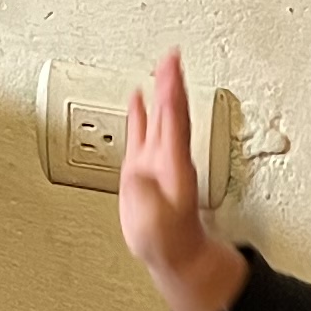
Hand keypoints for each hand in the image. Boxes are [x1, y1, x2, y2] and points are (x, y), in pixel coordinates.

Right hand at [118, 49, 228, 307]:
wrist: (172, 255)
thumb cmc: (169, 242)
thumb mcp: (157, 223)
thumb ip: (147, 197)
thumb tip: (138, 177)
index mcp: (174, 166)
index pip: (174, 120)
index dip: (172, 93)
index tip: (172, 66)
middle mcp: (167, 158)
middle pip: (172, 110)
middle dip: (170, 81)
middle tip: (171, 54)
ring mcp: (156, 161)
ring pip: (160, 116)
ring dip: (160, 90)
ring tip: (158, 65)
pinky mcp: (142, 168)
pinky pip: (141, 132)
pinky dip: (139, 112)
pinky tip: (136, 98)